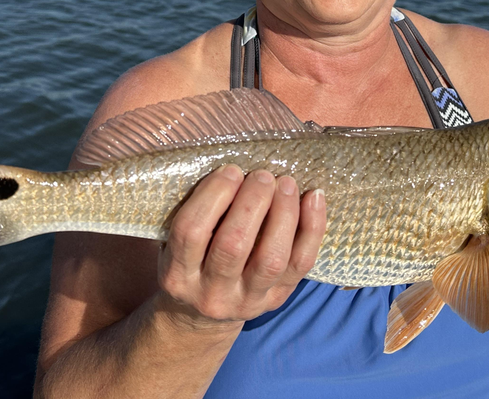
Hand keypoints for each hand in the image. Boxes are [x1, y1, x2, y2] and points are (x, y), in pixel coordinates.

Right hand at [156, 164, 326, 329]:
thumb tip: (231, 170)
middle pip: (233, 245)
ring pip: (271, 258)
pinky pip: (301, 263)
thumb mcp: (174, 245)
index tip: (230, 170)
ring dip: (283, 213)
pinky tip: (314, 197)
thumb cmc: (190, 263)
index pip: (192, 232)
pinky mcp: (277, 299)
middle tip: (261, 175)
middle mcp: (211, 293)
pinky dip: (312, 228)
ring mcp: (248, 300)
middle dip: (251, 202)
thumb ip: (194, 214)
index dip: (213, 196)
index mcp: (178, 274)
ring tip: (285, 183)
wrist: (201, 317)